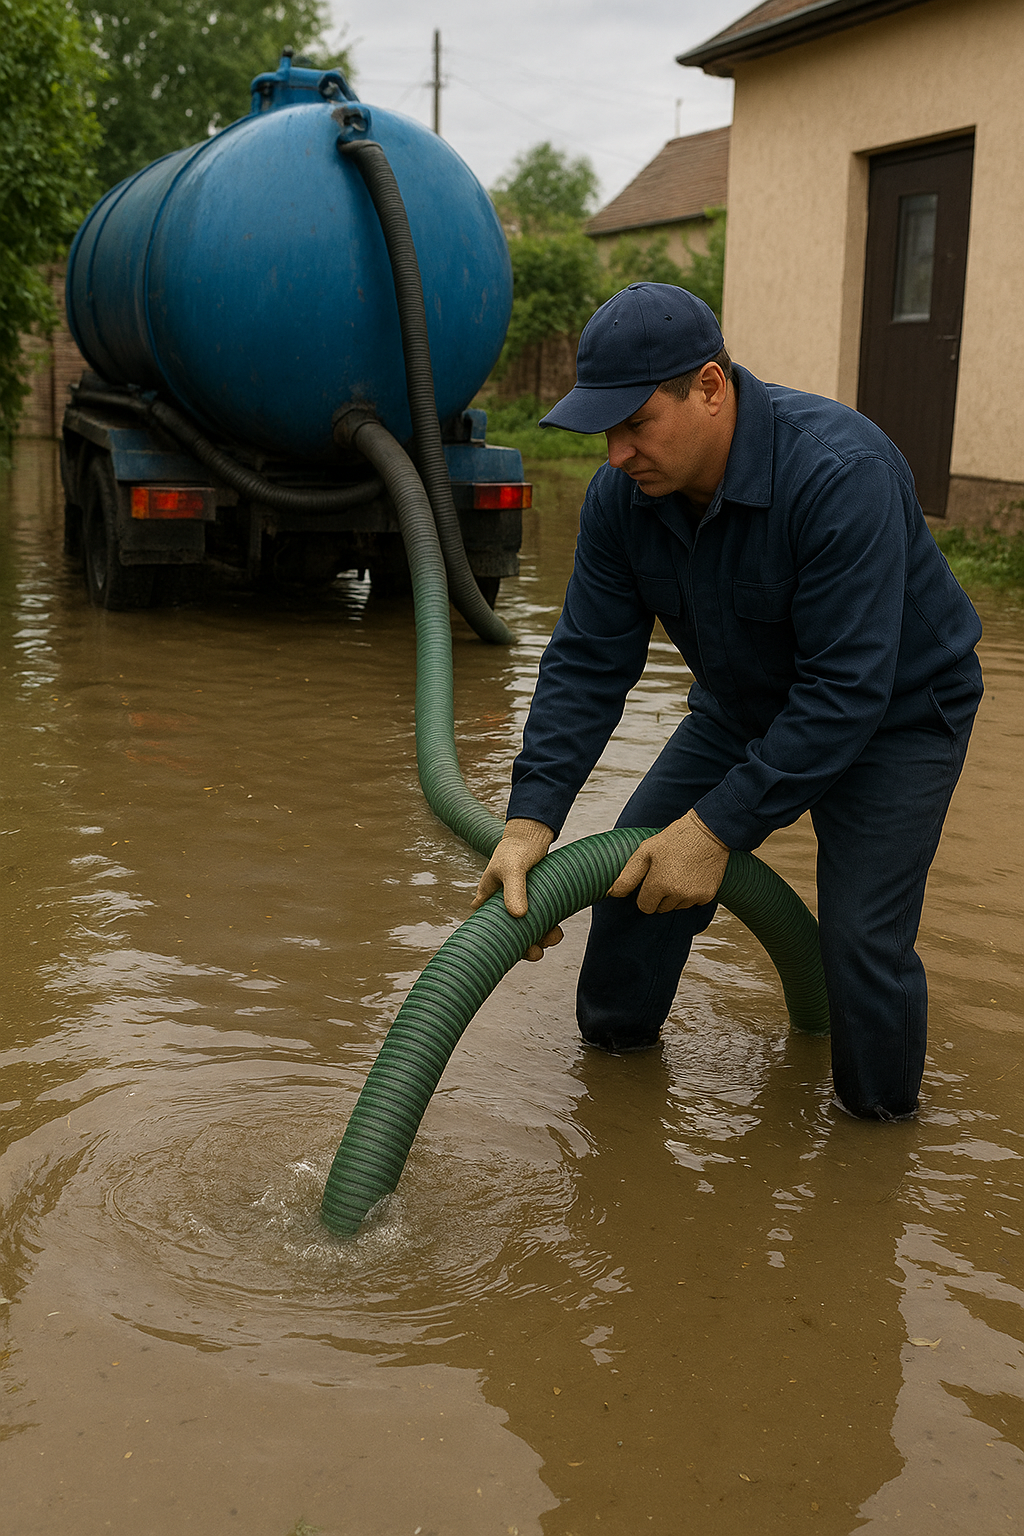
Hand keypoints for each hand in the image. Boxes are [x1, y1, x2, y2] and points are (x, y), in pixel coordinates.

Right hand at [472, 818, 563, 961]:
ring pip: (526, 930)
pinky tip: (557, 930)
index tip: (513, 952)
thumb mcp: (512, 868)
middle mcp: (500, 907)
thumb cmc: (515, 849)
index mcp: (487, 901)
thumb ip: (514, 890)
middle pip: (509, 935)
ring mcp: (517, 906)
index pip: (488, 930)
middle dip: (525, 946)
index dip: (499, 945)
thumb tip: (518, 915)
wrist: (531, 836)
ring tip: (554, 938)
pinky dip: (547, 928)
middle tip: (538, 953)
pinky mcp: (533, 903)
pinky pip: (539, 922)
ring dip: (540, 939)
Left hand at [608, 809, 729, 914]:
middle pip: (660, 909)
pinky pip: (693, 903)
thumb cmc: (676, 839)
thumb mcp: (645, 851)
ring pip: (676, 907)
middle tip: (666, 873)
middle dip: (659, 896)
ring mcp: (694, 897)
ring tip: (679, 872)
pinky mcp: (708, 896)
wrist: (709, 831)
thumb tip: (612, 893)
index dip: (645, 894)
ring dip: (675, 896)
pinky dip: (690, 894)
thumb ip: (627, 876)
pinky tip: (692, 876)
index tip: (651, 880)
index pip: (645, 907)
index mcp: (658, 884)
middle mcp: (677, 895)